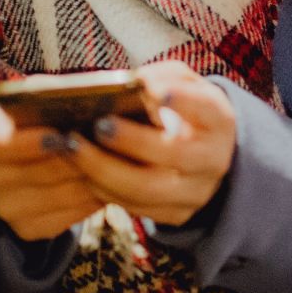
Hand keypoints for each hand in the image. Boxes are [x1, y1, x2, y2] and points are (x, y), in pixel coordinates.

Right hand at [0, 105, 104, 240]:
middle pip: (38, 174)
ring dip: (90, 182)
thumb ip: (51, 97)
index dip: (30, 142)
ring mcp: (8, 208)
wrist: (22, 163)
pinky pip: (66, 219)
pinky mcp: (28, 229)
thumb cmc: (39, 122)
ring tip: (117, 166)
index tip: (59, 135)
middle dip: (76, 161)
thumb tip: (83, 97)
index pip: (1, 145)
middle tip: (107, 150)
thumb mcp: (38, 101)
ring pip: (58, 198)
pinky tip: (108, 187)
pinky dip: (89, 202)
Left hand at [60, 60, 236, 226]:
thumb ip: (162, 77)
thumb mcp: (185, 86)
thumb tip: (131, 83)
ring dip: (105, 169)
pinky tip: (82, 170)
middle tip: (98, 125)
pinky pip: (136, 207)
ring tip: (73, 148)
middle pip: (173, 154)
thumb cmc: (186, 110)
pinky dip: (104, 188)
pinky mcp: (175, 214)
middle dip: (132, 140)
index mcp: (218, 121)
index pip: (206, 109)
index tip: (153, 90)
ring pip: (148, 189)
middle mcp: (212, 159)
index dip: (182, 100)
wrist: (207, 155)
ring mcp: (195, 192)